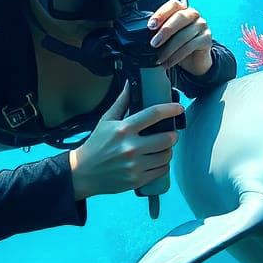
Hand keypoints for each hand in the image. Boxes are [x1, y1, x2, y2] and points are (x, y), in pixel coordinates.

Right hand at [68, 82, 184, 200]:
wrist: (83, 172)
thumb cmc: (96, 145)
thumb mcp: (106, 121)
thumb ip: (121, 102)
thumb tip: (130, 83)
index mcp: (123, 129)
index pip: (153, 115)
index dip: (170, 109)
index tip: (179, 108)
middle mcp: (130, 147)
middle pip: (166, 138)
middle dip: (172, 135)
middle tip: (170, 134)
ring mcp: (134, 165)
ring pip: (166, 156)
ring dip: (168, 150)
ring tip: (163, 148)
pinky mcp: (137, 180)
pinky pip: (161, 170)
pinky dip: (163, 165)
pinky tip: (157, 160)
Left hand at [147, 0, 212, 73]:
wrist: (194, 60)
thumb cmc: (178, 45)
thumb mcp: (167, 36)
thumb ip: (158, 31)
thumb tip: (142, 34)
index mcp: (182, 9)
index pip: (173, 5)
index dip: (161, 14)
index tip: (150, 26)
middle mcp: (193, 14)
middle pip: (179, 17)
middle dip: (165, 31)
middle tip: (153, 44)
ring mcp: (202, 25)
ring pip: (184, 35)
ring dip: (169, 49)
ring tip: (159, 58)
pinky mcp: (207, 39)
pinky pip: (191, 46)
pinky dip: (177, 56)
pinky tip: (169, 62)